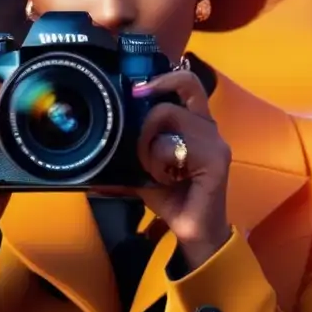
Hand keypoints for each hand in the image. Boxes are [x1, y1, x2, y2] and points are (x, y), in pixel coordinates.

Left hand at [133, 70, 232, 268]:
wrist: (192, 232)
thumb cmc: (172, 199)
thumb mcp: (142, 169)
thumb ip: (128, 151)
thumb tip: (96, 148)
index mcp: (196, 124)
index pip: (187, 84)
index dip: (164, 78)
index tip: (137, 90)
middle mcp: (209, 127)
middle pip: (177, 93)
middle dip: (148, 117)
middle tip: (140, 147)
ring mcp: (215, 141)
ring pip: (170, 115)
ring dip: (150, 144)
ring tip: (153, 170)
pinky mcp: (215, 158)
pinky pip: (176, 143)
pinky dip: (160, 159)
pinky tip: (164, 179)